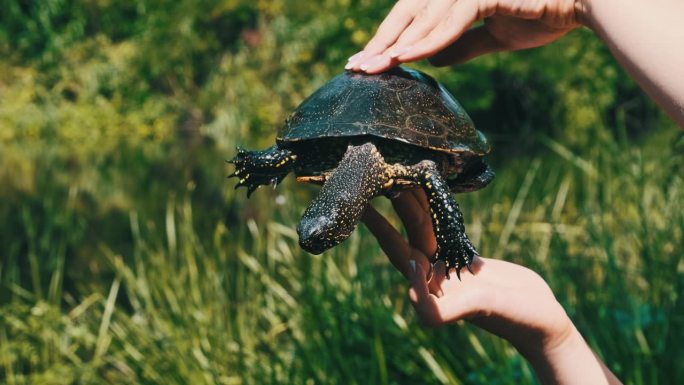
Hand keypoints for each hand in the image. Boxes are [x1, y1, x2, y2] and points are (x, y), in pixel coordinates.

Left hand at [346, 0, 581, 73]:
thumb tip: (434, 58)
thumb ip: (462, 45)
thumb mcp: (493, 35)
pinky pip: (449, 20)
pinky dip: (427, 39)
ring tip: (372, 69)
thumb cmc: (542, 12)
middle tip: (356, 68)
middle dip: (381, 42)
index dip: (389, 38)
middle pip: (408, 12)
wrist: (581, 2)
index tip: (368, 62)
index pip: (414, 14)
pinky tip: (404, 58)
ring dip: (395, 44)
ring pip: (422, 16)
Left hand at [361, 190, 572, 353]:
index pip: (398, 252)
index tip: (362, 206)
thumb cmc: (514, 318)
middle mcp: (435, 276)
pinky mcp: (465, 258)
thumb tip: (410, 291)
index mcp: (429, 289)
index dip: (380, 229)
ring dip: (414, 203)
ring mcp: (450, 266)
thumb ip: (442, 307)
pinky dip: (437, 210)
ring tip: (402, 175)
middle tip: (378, 178)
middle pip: (408, 234)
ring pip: (426, 228)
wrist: (541, 317)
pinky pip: (445, 229)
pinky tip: (431, 191)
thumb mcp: (479, 308)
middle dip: (394, 207)